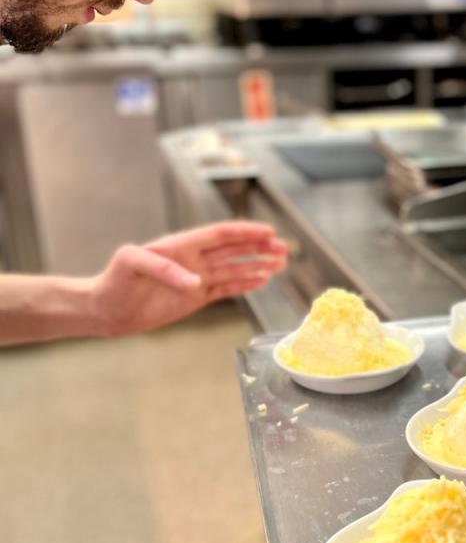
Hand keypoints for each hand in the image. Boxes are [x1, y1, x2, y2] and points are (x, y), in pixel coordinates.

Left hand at [89, 221, 287, 336]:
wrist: (104, 310)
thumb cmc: (112, 283)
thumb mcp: (130, 265)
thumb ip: (162, 269)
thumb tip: (195, 283)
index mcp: (180, 246)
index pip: (220, 235)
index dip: (245, 232)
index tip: (268, 231)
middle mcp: (192, 260)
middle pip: (233, 250)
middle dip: (259, 247)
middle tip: (284, 249)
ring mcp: (195, 279)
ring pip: (233, 268)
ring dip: (257, 265)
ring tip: (280, 264)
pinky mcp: (195, 298)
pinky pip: (226, 288)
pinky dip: (244, 284)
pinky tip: (261, 281)